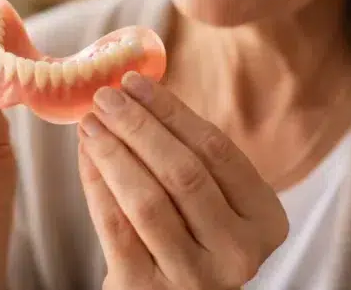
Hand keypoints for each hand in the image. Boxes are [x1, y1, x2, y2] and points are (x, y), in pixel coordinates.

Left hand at [76, 71, 288, 289]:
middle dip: (138, 126)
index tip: (135, 81)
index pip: (216, 150)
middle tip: (106, 96)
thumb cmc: (194, 240)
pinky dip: (97, 184)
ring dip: (113, 151)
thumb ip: (192, 157)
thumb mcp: (215, 204)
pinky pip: (116, 226)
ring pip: (147, 199)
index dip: (171, 111)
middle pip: (182, 172)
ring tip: (90, 122)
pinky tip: (86, 156)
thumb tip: (136, 93)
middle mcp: (237, 252)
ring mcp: (194, 277)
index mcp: (264, 219)